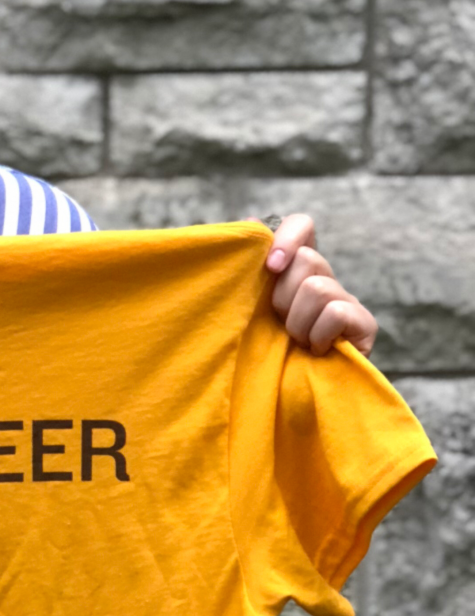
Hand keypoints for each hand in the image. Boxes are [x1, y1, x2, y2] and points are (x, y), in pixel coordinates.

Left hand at [258, 214, 376, 356]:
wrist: (287, 393)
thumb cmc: (264, 346)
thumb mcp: (250, 304)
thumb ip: (250, 269)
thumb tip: (249, 222)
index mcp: (296, 269)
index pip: (302, 225)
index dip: (287, 237)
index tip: (270, 266)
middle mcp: (326, 278)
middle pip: (308, 259)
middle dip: (284, 296)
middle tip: (281, 321)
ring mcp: (348, 300)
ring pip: (318, 287)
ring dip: (298, 321)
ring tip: (297, 340)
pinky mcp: (365, 325)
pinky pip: (337, 312)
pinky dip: (318, 334)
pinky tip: (316, 349)